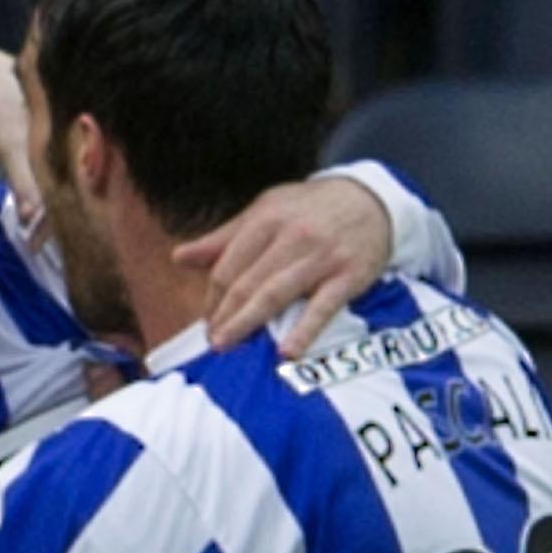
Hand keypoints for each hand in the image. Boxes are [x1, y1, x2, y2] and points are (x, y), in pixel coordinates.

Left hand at [176, 175, 393, 357]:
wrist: (372, 200)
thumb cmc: (309, 210)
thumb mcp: (265, 211)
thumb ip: (223, 238)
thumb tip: (179, 257)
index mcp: (266, 220)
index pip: (228, 266)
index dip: (212, 297)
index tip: (207, 319)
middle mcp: (292, 237)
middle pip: (246, 283)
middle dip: (224, 315)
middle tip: (212, 342)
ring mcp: (321, 258)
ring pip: (275, 295)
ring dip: (247, 323)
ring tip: (228, 345)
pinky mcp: (347, 277)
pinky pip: (322, 308)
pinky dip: (305, 331)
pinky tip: (287, 352)